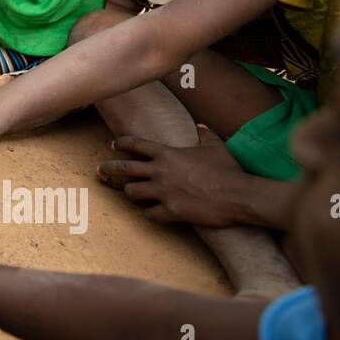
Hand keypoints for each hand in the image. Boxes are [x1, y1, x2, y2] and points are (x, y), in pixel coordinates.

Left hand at [97, 125, 248, 226]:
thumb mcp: (215, 145)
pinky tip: (150, 213)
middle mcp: (160, 171)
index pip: (136, 144)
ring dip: (130, 193)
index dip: (122, 143)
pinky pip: (150, 214)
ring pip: (132, 192)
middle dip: (109, 169)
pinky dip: (149, 214)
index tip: (113, 145)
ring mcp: (164, 192)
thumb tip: (201, 125)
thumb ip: (204, 134)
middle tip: (100, 170)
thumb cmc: (228, 169)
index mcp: (168, 154)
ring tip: (129, 193)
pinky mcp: (171, 211)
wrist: (239, 195)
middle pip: (124, 168)